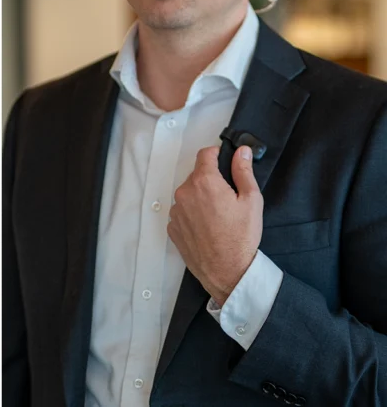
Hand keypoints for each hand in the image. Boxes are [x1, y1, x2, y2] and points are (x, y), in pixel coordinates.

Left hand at [168, 146, 263, 306]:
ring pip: (188, 194)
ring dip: (200, 198)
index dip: (216, 155)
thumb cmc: (241, 237)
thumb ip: (243, 171)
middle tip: (227, 197)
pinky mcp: (172, 227)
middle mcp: (184, 193)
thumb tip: (241, 152)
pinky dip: (193, 214)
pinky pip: (182, 212)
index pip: (205, 154)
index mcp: (204, 182)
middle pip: (196, 175)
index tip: (224, 161)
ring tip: (218, 216)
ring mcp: (176, 210)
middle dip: (211, 180)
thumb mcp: (251, 200)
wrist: (227, 271)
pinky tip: (208, 227)